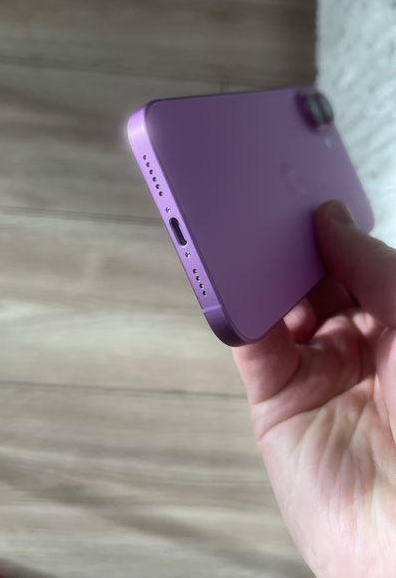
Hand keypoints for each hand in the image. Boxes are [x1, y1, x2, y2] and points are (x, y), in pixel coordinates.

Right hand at [232, 201, 395, 577]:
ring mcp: (314, 373)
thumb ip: (369, 264)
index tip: (307, 201)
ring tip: (246, 240)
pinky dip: (237, 313)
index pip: (355, 267)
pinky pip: (251, 346)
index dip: (332, 235)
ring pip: (277, 309)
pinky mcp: (275, 402)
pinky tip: (233, 285)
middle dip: (291, 251)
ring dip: (260, 276)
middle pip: (312, 284)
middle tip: (269, 214)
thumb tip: (329, 219)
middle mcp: (357, 348)